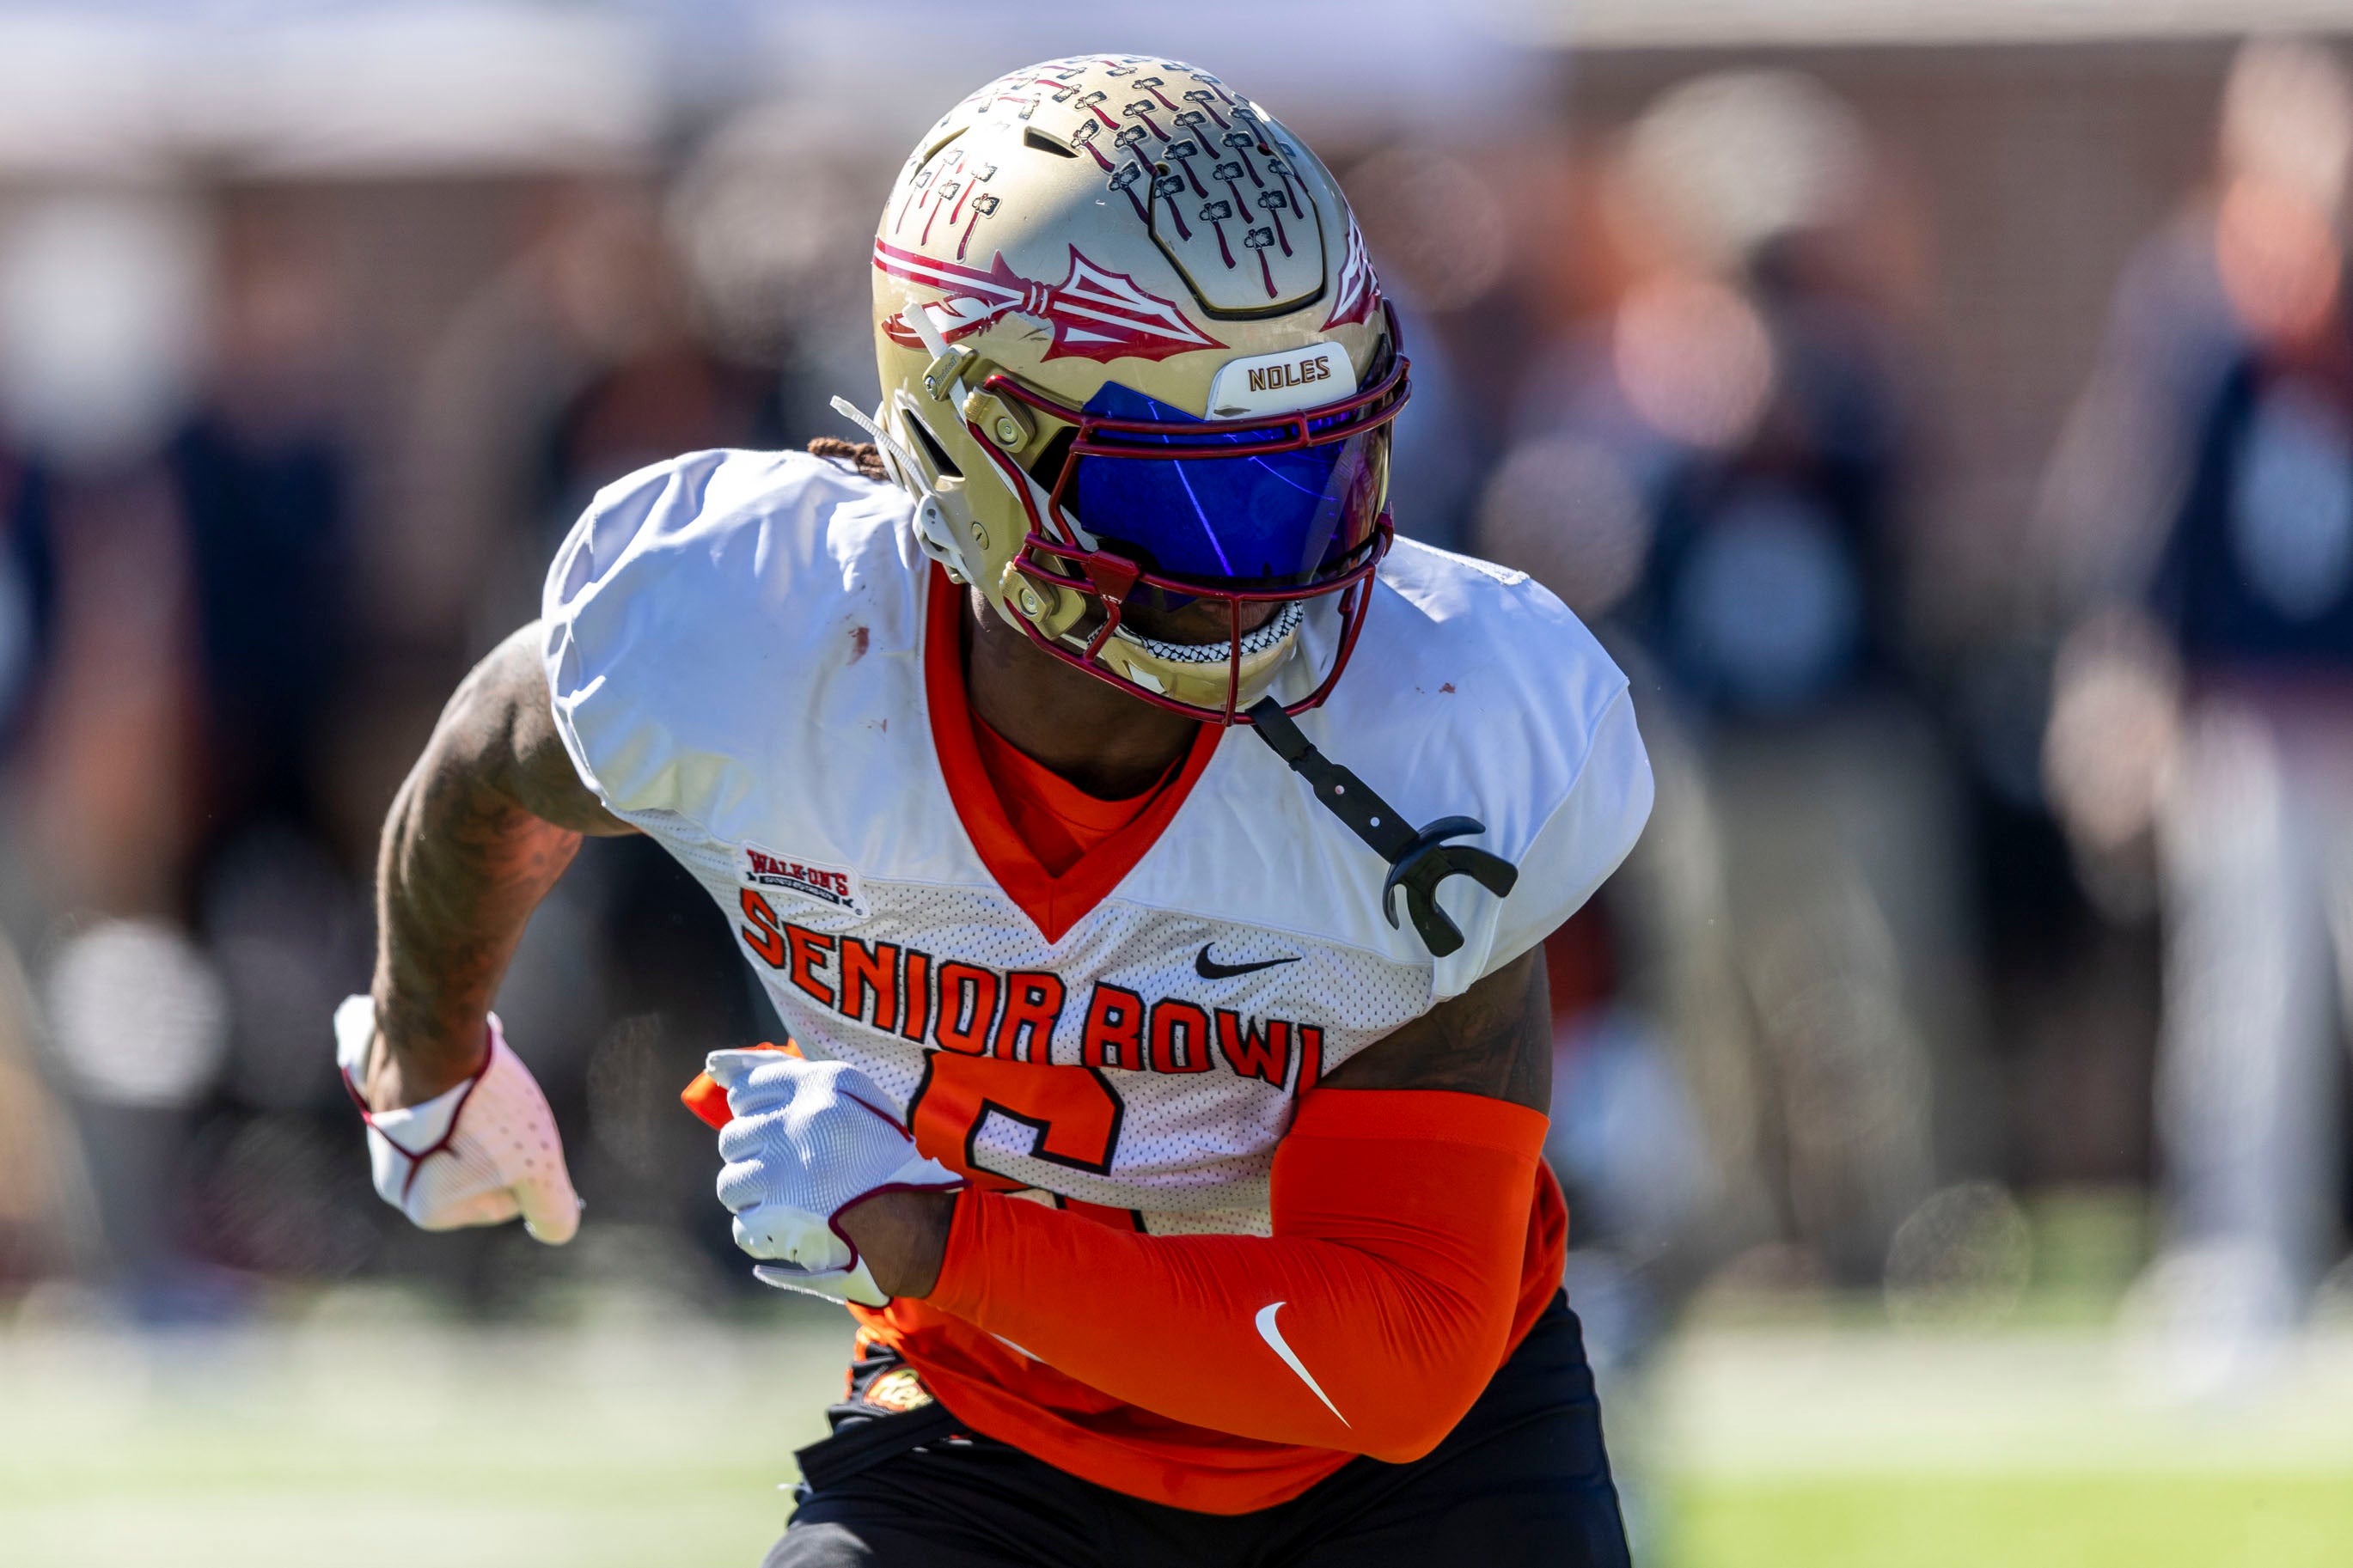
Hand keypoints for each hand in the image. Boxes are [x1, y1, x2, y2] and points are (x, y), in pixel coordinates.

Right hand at [333, 995, 581, 1243]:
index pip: (507, 1199)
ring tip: (481, 1076)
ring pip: (465, 1117)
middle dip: (502, 1129)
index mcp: (423, 1206)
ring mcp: (381, 1129)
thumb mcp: (537, 1168)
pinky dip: (459, 1069)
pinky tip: (464, 1053)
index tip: (514, 1134)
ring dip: (485, 1096)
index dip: (528, 1163)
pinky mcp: (381, 1084)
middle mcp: (393, 1174)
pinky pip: (440, 1081)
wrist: (430, 1032)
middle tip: (499, 1103)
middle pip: (484, 1158)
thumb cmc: (483, 1109)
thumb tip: (557, 1232)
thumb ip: (551, 1208)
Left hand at [707, 1050, 962, 1304]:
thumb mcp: (856, 1095)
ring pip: (730, 1182)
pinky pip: (742, 1224)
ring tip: (791, 1202)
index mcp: (818, 1086)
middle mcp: (796, 1122)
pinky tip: (794, 1229)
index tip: (774, 1131)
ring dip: (756, 1197)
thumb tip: (715, 1063)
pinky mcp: (778, 1217)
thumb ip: (791, 1073)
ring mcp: (783, 1171)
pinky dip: (764, 1233)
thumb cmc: (885, 1157)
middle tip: (790, 1172)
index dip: (755, 1113)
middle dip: (754, 1158)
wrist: (917, 1220)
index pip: (747, 1087)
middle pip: (732, 1137)